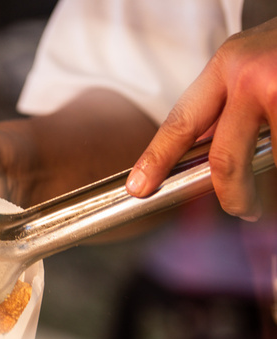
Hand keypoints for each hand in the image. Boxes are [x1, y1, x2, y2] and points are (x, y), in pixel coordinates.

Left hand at [126, 18, 276, 220]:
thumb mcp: (252, 66)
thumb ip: (229, 106)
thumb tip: (203, 158)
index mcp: (227, 65)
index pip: (180, 122)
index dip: (156, 160)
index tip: (138, 188)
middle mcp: (251, 76)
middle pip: (224, 159)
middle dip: (232, 195)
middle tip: (241, 209)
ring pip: (270, 162)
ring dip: (275, 180)